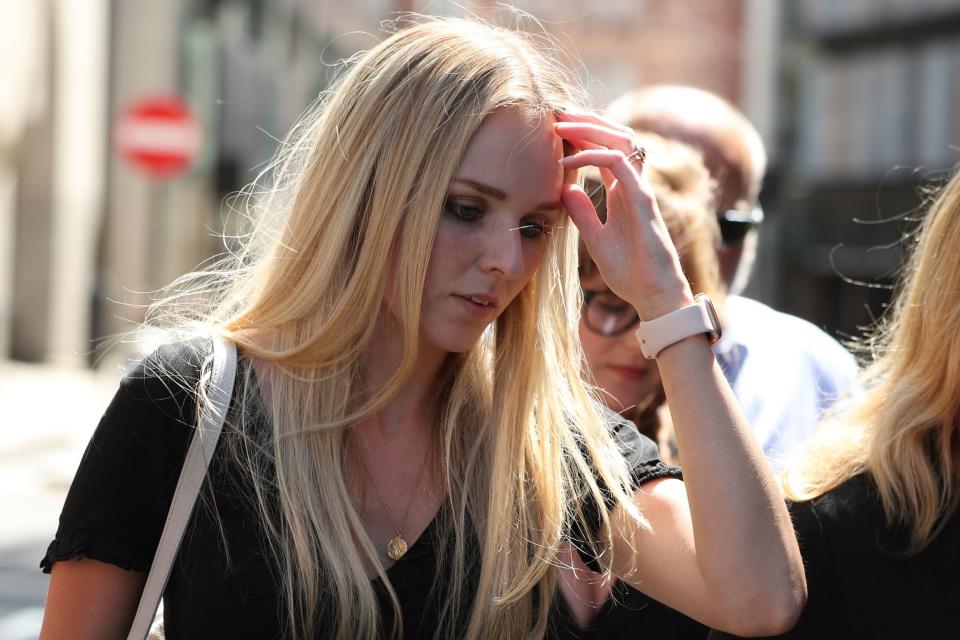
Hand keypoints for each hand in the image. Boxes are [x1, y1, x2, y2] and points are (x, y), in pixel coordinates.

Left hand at [555, 110, 692, 318]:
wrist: (653, 295)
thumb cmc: (629, 272)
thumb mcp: (595, 239)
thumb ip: (582, 213)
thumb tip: (564, 189)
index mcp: (623, 192)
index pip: (605, 151)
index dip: (582, 136)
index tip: (555, 130)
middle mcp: (634, 185)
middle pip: (615, 137)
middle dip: (587, 121)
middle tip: (557, 113)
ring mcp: (641, 189)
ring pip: (621, 141)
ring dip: (590, 128)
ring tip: (562, 125)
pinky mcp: (644, 199)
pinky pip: (620, 164)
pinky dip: (593, 156)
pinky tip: (569, 161)